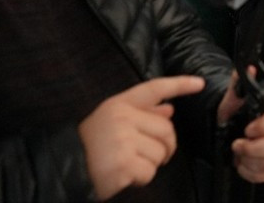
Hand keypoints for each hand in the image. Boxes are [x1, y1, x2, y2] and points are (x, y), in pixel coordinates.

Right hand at [78, 75, 204, 199]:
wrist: (63, 172)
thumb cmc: (91, 149)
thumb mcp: (112, 123)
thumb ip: (141, 114)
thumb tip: (169, 108)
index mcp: (118, 104)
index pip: (154, 89)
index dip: (179, 84)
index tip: (200, 84)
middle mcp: (121, 117)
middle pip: (167, 129)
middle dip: (164, 146)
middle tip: (146, 156)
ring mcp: (122, 139)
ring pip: (161, 153)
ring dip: (150, 165)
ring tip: (128, 165)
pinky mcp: (123, 162)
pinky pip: (150, 171)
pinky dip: (141, 179)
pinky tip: (124, 176)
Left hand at [215, 69, 263, 183]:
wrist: (234, 129)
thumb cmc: (237, 112)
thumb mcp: (235, 97)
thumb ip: (240, 82)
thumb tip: (248, 68)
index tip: (247, 129)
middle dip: (254, 148)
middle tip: (237, 144)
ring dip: (250, 161)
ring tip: (239, 154)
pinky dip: (251, 172)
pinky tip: (244, 163)